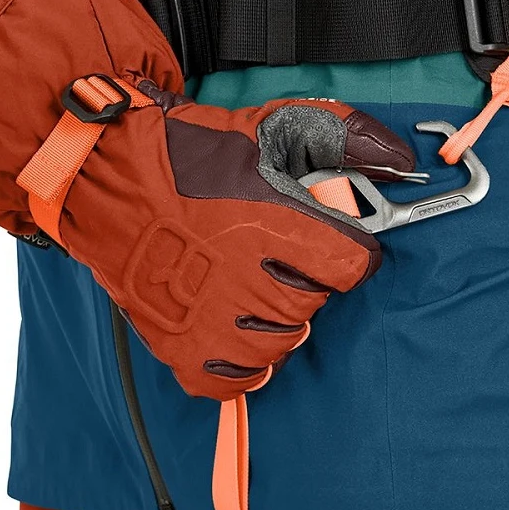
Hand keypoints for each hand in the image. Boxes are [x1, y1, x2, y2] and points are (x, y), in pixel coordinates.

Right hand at [57, 80, 412, 396]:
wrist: (107, 175)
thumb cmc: (191, 154)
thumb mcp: (273, 128)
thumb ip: (346, 138)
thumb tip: (401, 159)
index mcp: (269, 224)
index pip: (351, 266)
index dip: (353, 253)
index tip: (339, 246)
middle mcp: (240, 277)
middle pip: (312, 304)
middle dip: (309, 282)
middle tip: (285, 261)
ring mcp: (206, 318)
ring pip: (278, 345)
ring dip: (278, 322)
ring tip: (257, 291)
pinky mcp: (178, 345)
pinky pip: (231, 381)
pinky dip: (242, 365)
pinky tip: (237, 332)